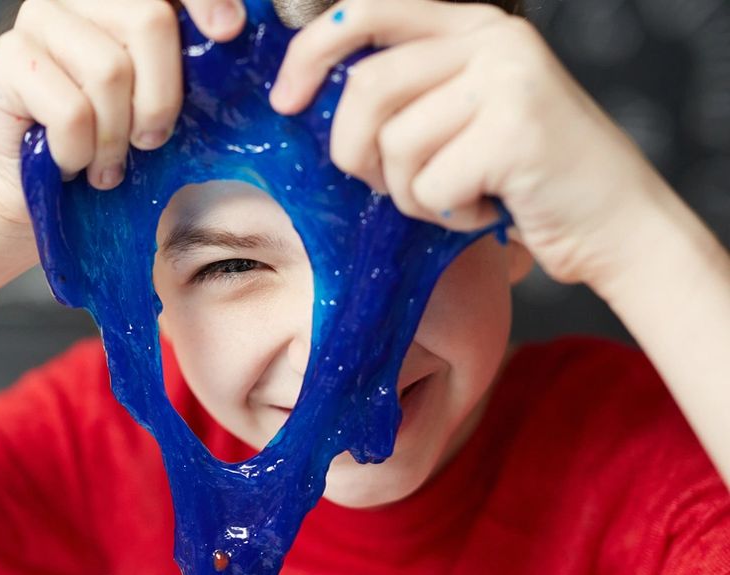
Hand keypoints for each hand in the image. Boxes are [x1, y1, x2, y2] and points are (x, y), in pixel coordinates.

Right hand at [0, 0, 246, 254]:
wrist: (28, 193)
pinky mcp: (5, 59)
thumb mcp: (154, 101)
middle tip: (150, 142)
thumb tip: (235, 36)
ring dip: (116, 136)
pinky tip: (71, 163)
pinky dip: (80, 151)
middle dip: (160, 97)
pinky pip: (71, 109)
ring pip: (110, 70)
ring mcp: (35, 20)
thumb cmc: (101, 146)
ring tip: (107, 165)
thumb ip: (185, 64)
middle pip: (148, 20)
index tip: (230, 32)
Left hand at [268, 0, 674, 288]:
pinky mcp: (517, 130)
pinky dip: (445, 216)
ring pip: (395, 144)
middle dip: (355, 153)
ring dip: (409, 193)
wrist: (619, 223)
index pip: (366, 10)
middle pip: (367, 88)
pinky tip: (485, 210)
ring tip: (455, 197)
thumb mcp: (461, 114)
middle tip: (385, 184)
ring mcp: (508, 80)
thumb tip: (307, 96)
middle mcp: (492, 39)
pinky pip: (429, 185)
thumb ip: (405, 91)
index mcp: (471, 25)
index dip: (311, 53)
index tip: (285, 101)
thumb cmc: (525, 178)